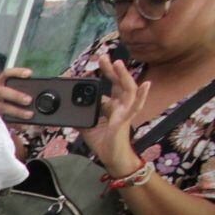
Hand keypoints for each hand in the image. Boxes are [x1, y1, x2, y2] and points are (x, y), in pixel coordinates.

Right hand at [0, 67, 33, 120]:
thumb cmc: (4, 98)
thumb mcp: (8, 90)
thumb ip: (21, 89)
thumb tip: (42, 91)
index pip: (6, 74)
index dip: (17, 72)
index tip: (29, 74)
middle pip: (2, 92)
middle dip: (16, 95)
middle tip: (29, 100)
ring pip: (3, 108)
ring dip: (17, 111)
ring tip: (30, 114)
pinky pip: (5, 122)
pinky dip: (16, 124)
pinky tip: (25, 125)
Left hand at [79, 56, 150, 177]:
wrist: (112, 157)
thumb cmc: (103, 142)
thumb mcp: (86, 127)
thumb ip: (79, 118)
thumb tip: (68, 111)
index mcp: (111, 106)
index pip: (108, 87)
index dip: (103, 76)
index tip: (95, 64)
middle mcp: (120, 106)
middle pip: (118, 83)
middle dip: (111, 69)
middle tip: (102, 56)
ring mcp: (125, 111)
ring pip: (128, 89)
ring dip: (123, 75)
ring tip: (118, 63)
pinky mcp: (126, 119)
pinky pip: (135, 106)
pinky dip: (141, 95)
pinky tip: (146, 85)